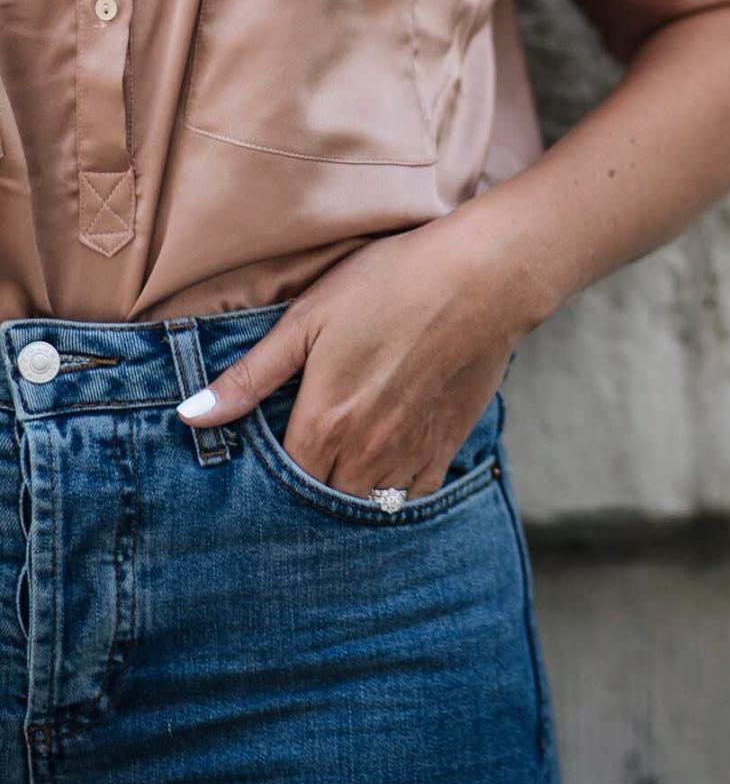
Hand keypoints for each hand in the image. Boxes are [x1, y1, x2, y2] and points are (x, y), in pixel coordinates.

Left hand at [174, 206, 544, 497]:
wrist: (484, 277)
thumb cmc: (392, 284)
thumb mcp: (309, 318)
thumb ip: (250, 376)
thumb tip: (191, 417)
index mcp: (325, 422)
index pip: (279, 483)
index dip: (263, 479)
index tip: (254, 466)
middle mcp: (367, 452)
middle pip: (320, 501)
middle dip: (301, 490)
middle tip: (292, 466)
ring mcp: (410, 454)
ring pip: (364, 506)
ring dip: (344, 494)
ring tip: (332, 468)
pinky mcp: (446, 447)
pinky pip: (409, 497)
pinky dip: (390, 492)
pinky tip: (380, 465)